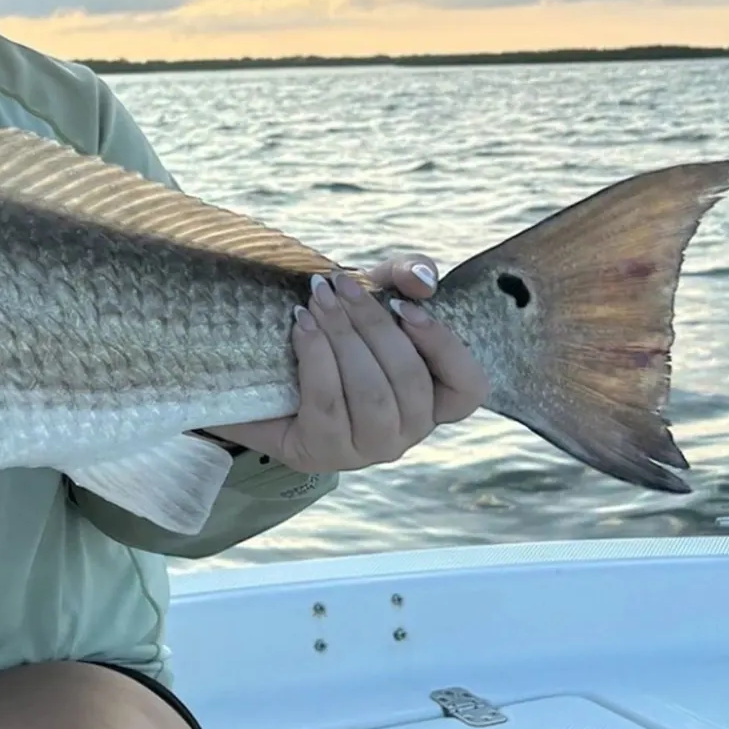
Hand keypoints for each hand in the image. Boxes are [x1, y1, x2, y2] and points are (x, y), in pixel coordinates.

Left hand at [216, 256, 491, 473]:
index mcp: (432, 399)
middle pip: (410, 381)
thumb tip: (422, 279)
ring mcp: (367, 449)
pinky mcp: (323, 453)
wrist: (260, 374)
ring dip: (343, 339)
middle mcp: (407, 431)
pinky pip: (328, 405)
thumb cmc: (331, 335)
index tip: (404, 305)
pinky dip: (316, 358)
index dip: (443, 346)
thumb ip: (403, 276)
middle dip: (373, 325)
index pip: (468, 387)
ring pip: (372, 396)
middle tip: (338, 285)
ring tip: (316, 302)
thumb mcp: (370, 295)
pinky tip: (302, 327)